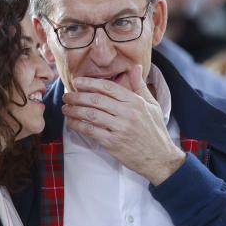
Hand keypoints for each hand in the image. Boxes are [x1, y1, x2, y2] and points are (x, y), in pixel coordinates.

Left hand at [62, 65, 185, 185]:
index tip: (77, 82)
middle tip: (66, 95)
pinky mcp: (113, 143)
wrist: (160, 158)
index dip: (90, 83)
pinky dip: (78, 125)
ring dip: (74, 110)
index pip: (108, 87)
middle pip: (96, 100)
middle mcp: (127, 113)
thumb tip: (134, 67)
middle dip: (77, 96)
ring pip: (90, 114)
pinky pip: (90, 131)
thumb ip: (140, 86)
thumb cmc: (155, 131)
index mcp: (135, 102)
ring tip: (65, 108)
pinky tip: (71, 122)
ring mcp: (119, 128)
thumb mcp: (152, 105)